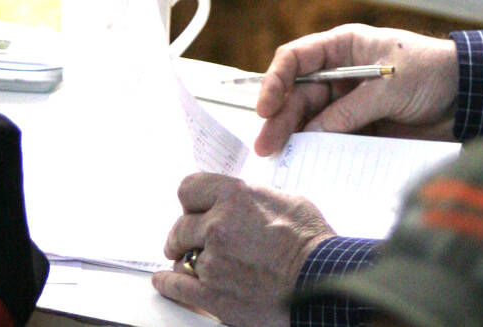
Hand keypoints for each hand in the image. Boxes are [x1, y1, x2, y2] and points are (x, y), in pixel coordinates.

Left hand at [152, 173, 333, 326]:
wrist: (318, 278)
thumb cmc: (309, 240)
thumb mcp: (286, 200)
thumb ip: (255, 198)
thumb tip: (245, 201)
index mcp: (235, 197)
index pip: (189, 188)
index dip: (191, 199)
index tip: (192, 207)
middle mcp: (217, 226)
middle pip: (179, 225)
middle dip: (185, 232)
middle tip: (188, 238)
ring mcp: (212, 262)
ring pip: (180, 256)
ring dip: (186, 258)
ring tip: (193, 261)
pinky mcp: (211, 294)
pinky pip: (176, 286)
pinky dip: (168, 282)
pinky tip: (164, 279)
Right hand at [252, 24, 459, 156]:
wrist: (468, 97)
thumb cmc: (431, 73)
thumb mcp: (390, 86)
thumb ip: (351, 110)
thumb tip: (314, 135)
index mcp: (344, 48)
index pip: (297, 59)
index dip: (275, 80)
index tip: (264, 108)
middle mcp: (340, 74)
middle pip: (298, 95)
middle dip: (280, 118)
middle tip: (266, 148)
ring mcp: (349, 104)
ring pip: (311, 121)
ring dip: (295, 139)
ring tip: (279, 162)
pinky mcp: (362, 130)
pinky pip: (333, 141)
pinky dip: (320, 154)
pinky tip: (307, 168)